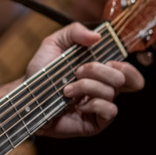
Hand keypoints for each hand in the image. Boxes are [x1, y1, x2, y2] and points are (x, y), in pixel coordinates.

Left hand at [25, 23, 143, 137]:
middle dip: (100, 70)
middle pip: (124, 78)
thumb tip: (96, 36)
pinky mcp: (95, 122)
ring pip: (112, 92)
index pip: (128, 71)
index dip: (125, 65)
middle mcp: (104, 88)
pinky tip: (77, 104)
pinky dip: (92, 104)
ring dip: (86, 86)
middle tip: (78, 70)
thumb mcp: (54, 43)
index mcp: (100, 71)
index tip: (106, 60)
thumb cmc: (42, 71)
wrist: (27, 96)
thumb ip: (74, 32)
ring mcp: (100, 106)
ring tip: (66, 88)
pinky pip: (109, 111)